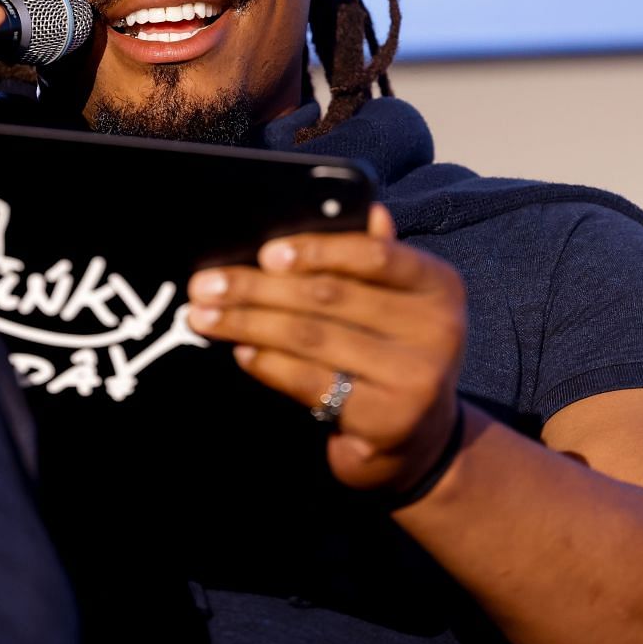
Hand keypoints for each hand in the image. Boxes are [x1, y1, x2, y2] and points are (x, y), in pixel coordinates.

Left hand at [184, 204, 466, 495]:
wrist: (421, 436)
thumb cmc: (394, 350)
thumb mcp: (397, 301)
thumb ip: (375, 257)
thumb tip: (363, 207)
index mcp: (438, 285)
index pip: (375, 256)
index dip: (317, 251)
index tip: (266, 254)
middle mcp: (437, 330)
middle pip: (331, 298)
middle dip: (258, 289)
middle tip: (205, 285)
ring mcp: (414, 378)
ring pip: (313, 338)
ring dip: (248, 324)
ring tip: (204, 316)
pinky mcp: (386, 421)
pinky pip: (311, 382)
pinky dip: (268, 364)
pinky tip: (241, 351)